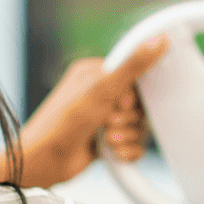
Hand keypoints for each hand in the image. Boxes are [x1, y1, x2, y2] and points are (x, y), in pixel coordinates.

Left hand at [13, 36, 168, 188]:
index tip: (122, 101)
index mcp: (96, 73)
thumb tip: (158, 40)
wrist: (44, 163)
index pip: (134, 74)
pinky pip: (134, 143)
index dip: (133, 92)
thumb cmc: (63, 122)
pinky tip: (115, 152)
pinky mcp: (107, 140)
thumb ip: (132, 65)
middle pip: (140, 103)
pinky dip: (128, 150)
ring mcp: (103, 118)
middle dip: (129, 118)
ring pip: (138, 125)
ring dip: (127, 135)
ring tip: (109, 139)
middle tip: (110, 121)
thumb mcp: (101, 89)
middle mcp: (99, 94)